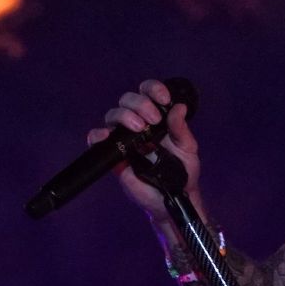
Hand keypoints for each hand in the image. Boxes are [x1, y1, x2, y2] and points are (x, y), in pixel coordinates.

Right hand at [90, 79, 199, 211]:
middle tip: (153, 120)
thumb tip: (179, 107)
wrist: (174, 196)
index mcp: (156, 117)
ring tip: (140, 129)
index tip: (164, 99)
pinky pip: (97, 140)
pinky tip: (106, 136)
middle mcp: (138, 124)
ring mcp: (124, 139)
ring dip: (125, 116)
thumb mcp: (187, 148)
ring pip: (113, 115)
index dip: (153, 89)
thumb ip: (181, 128)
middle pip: (128, 100)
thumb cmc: (182, 171)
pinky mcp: (114, 156)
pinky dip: (97, 135)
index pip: (148, 93)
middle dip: (140, 104)